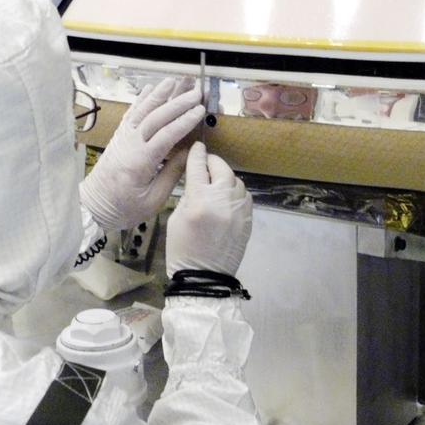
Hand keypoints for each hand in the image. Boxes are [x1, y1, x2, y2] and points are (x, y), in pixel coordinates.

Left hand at [79, 78, 203, 231]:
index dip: (184, 121)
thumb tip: (189, 154)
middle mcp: (129, 145)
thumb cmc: (123, 208)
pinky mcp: (119, 137)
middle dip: (177, 102)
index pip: (166, 135)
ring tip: (175, 81)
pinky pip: (131, 114)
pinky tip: (150, 89)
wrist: (93, 206)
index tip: (200, 110)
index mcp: (140, 163)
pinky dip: (141, 100)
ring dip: (159, 94)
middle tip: (196, 92)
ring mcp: (122, 138)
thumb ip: (171, 174)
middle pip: (155, 117)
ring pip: (142, 111)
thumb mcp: (153, 200)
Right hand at [166, 143, 251, 277]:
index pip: (198, 167)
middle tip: (206, 162)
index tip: (196, 147)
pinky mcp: (248, 220)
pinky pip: (244, 196)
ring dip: (225, 177)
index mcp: (199, 201)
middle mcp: (222, 201)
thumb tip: (195, 177)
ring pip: (236, 181)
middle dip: (212, 162)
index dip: (196, 154)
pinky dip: (235, 192)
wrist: (204, 278)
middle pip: (221, 169)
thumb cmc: (182, 249)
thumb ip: (188, 194)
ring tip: (216, 182)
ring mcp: (238, 210)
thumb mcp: (176, 218)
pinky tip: (227, 197)